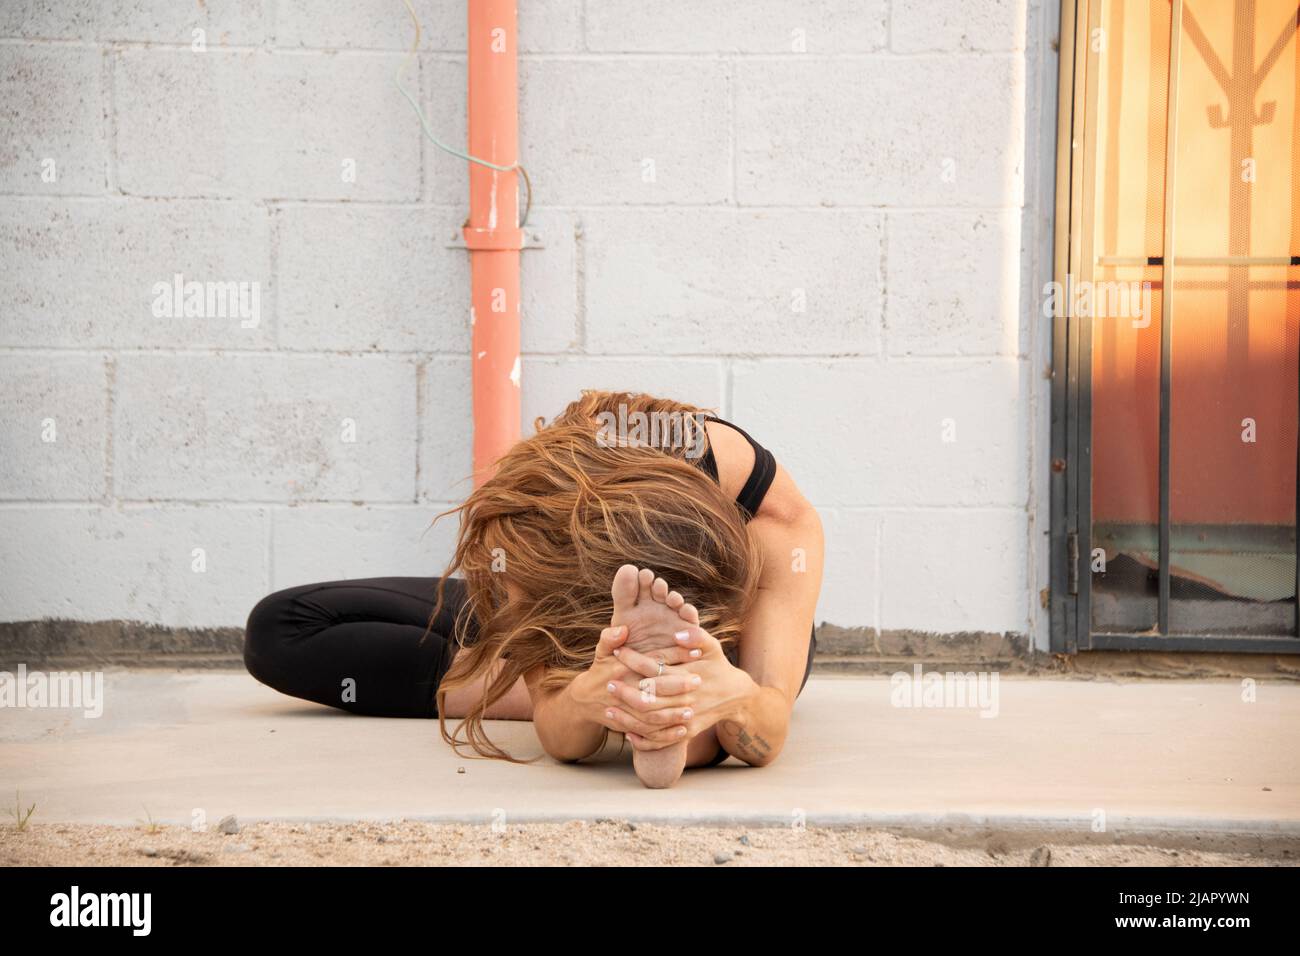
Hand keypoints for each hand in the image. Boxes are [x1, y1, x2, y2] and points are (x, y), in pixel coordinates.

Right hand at [569, 624, 696, 744]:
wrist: (585, 700)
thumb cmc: (601, 671)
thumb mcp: (602, 652)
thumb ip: (610, 638)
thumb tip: (623, 629)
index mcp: (621, 669)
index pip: (651, 661)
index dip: (674, 656)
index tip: (696, 652)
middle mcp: (623, 690)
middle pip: (653, 690)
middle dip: (677, 686)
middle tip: (698, 681)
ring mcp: (625, 711)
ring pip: (652, 716)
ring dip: (673, 713)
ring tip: (692, 708)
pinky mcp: (627, 728)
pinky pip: (648, 735)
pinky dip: (666, 735)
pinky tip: (683, 730)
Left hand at [605, 625, 757, 752]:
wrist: (736, 696)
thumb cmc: (718, 666)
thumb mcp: (712, 646)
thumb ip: (696, 635)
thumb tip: (677, 632)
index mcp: (688, 676)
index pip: (654, 669)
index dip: (634, 660)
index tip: (618, 653)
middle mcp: (686, 699)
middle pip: (648, 699)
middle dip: (625, 692)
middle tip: (608, 684)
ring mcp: (685, 719)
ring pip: (651, 723)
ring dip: (628, 718)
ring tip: (609, 710)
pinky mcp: (686, 733)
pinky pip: (662, 741)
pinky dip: (643, 741)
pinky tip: (627, 735)